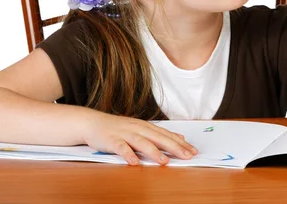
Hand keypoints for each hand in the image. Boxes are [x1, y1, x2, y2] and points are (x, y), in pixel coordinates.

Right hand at [83, 112, 198, 165]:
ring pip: (142, 142)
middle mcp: (138, 128)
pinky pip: (121, 148)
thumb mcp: (141, 129)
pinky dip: (128, 155)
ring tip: (164, 161)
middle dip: (174, 147)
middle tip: (188, 156)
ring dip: (154, 152)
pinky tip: (134, 163)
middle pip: (159, 138)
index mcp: (146, 126)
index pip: (167, 135)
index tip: (194, 151)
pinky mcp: (112, 140)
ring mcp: (125, 134)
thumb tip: (180, 138)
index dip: (181, 144)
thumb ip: (159, 134)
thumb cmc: (118, 128)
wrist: (93, 122)